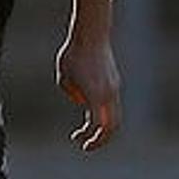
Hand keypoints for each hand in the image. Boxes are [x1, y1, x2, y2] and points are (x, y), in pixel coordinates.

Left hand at [56, 32, 120, 151]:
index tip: (81, 144)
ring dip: (100, 125)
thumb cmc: (74, 54)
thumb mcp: (64, 77)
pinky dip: (102, 112)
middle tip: (86, 145)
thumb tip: (82, 101)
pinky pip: (110, 104)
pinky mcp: (114, 81)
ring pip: (113, 116)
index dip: (93, 139)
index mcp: (96, 95)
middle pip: (113, 126)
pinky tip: (85, 105)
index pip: (100, 126)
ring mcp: (114, 87)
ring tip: (82, 129)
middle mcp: (109, 93)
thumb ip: (72, 93)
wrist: (91, 33)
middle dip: (101, 139)